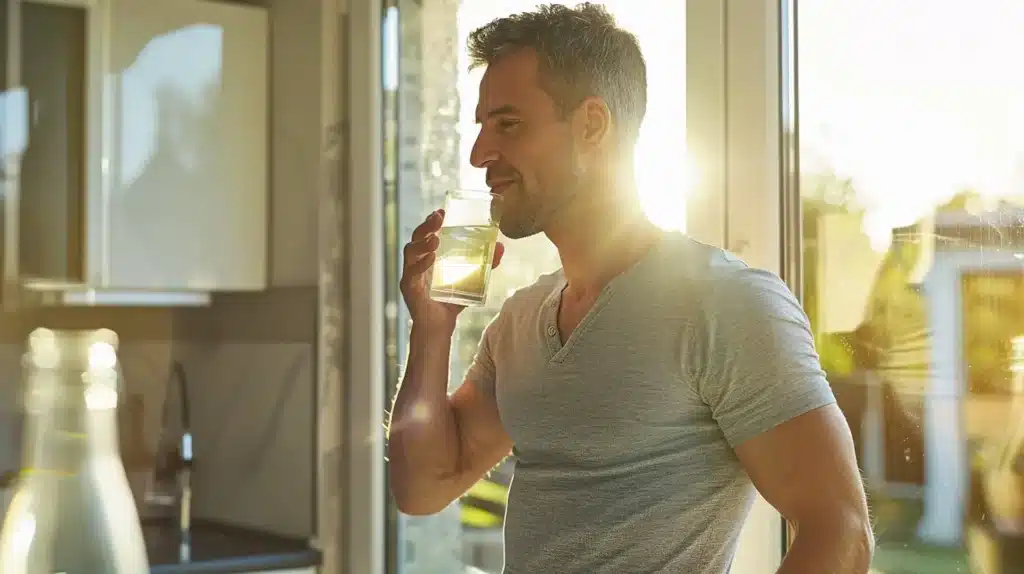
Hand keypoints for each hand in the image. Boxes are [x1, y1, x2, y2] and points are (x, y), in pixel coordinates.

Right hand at [400, 209, 504, 331]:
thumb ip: (485, 264)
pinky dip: (421, 265)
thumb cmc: (451, 300)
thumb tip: (501, 246)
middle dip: (426, 226)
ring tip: (436, 239)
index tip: (441, 211)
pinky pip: (411, 273)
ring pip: (410, 252)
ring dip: (422, 243)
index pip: (426, 233)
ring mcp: (411, 274)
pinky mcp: (409, 288)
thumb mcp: (471, 279)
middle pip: (416, 237)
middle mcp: (416, 262)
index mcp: (428, 256)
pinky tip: (431, 259)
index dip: (432, 221)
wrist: (440, 326)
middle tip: (438, 218)